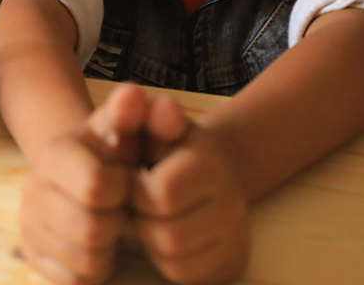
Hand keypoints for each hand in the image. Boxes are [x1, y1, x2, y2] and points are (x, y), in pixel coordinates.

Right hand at [18, 83, 150, 284]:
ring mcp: (29, 224)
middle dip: (117, 223)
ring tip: (110, 227)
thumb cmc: (116, 153)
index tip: (127, 182)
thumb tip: (134, 94)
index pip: (95, 185)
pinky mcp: (33, 255)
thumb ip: (134, 113)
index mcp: (54, 153)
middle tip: (120, 210)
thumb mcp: (127, 130)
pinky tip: (98, 247)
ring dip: (109, 249)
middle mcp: (32, 188)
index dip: (122, 190)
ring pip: (85, 260)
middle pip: (92, 229)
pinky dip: (94, 270)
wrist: (89, 175)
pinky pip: (74, 280)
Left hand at [131, 97, 249, 284]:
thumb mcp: (150, 123)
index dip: (133, 191)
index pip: (161, 195)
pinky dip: (164, 261)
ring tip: (146, 219)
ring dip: (149, 243)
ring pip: (175, 260)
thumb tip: (132, 96)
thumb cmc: (163, 145)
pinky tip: (161, 236)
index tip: (127, 180)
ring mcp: (236, 236)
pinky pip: (185, 275)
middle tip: (133, 205)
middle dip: (140, 222)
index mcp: (209, 163)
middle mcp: (232, 203)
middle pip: (167, 235)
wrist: (206, 170)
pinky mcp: (232, 263)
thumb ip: (138, 113)